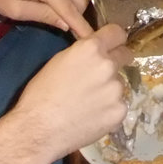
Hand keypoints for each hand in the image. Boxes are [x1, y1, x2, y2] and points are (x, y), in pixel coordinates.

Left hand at [0, 0, 91, 37]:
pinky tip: (53, 3)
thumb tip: (66, 24)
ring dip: (72, 6)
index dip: (81, 25)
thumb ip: (43, 15)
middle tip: (71, 32)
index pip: (70, 9)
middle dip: (77, 16)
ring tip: (58, 17)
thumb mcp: (15, 10)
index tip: (91, 39)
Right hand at [12, 24, 133, 158]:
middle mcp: (108, 65)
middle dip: (116, 62)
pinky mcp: (119, 111)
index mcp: (91, 49)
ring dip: (109, 89)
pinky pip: (118, 105)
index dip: (114, 39)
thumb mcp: (58, 61)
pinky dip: (109, 110)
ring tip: (88, 104)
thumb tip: (94, 53)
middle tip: (100, 76)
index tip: (112, 46)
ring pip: (119, 84)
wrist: (38, 130)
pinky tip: (92, 117)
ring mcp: (116, 90)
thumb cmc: (39, 95)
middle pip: (124, 56)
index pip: (117, 33)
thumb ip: (82, 53)